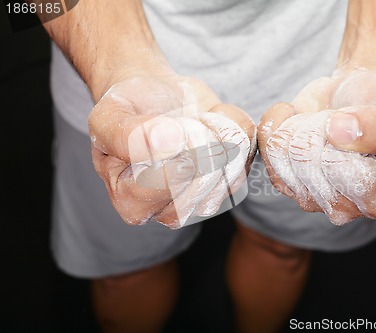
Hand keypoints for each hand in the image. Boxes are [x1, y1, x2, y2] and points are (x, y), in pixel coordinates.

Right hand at [89, 75, 255, 228]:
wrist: (153, 95)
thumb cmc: (127, 110)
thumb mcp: (108, 116)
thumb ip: (127, 134)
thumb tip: (168, 143)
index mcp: (133, 203)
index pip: (169, 179)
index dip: (173, 143)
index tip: (161, 124)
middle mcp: (172, 211)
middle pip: (205, 176)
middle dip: (195, 134)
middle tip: (178, 121)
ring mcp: (206, 198)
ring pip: (232, 166)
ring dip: (215, 128)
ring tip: (192, 120)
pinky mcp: (232, 178)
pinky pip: (248, 149)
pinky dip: (232, 123)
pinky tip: (211, 119)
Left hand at [258, 67, 375, 224]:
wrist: (358, 98)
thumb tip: (340, 132)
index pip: (344, 169)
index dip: (343, 134)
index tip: (359, 120)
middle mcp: (344, 207)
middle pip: (308, 161)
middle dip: (320, 125)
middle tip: (339, 120)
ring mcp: (309, 198)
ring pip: (282, 153)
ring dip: (300, 122)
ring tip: (323, 122)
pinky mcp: (283, 181)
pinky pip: (266, 144)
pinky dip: (279, 119)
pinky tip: (301, 118)